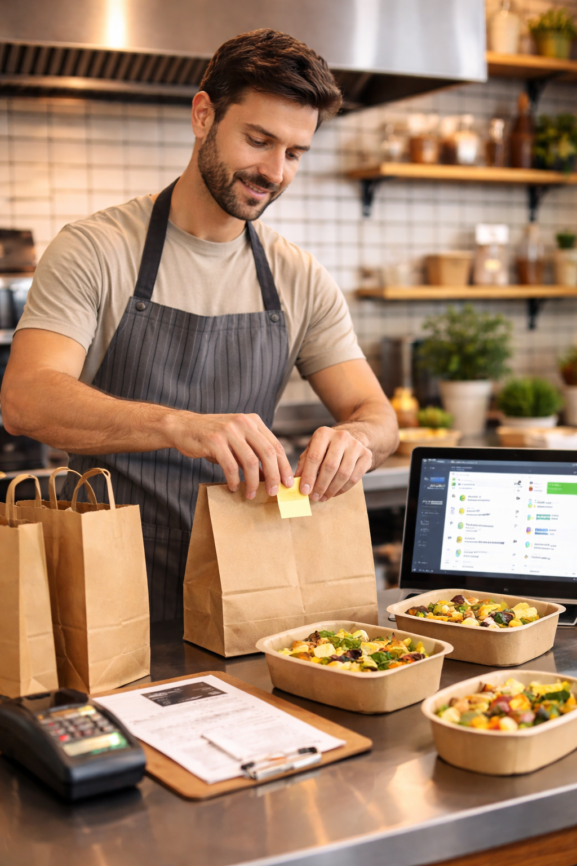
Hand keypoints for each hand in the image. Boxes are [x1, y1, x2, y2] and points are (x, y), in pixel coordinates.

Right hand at [170, 412, 292, 498]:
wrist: (183, 427)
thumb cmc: (213, 438)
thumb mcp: (237, 442)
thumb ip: (253, 455)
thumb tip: (270, 478)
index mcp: (253, 422)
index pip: (276, 445)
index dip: (284, 466)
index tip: (288, 483)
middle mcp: (243, 423)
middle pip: (268, 453)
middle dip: (273, 476)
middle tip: (274, 492)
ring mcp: (229, 430)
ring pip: (250, 461)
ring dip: (253, 482)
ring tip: (251, 494)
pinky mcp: (214, 440)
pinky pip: (230, 466)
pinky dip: (234, 480)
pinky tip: (233, 487)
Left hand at [295, 425, 372, 501]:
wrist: (352, 438)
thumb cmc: (326, 447)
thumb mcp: (312, 449)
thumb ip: (303, 464)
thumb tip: (296, 482)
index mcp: (323, 433)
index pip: (314, 457)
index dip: (308, 476)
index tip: (304, 491)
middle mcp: (341, 436)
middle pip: (330, 466)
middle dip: (321, 485)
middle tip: (314, 497)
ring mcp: (355, 445)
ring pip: (343, 474)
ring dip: (332, 489)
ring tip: (323, 497)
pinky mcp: (366, 455)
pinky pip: (355, 478)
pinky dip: (343, 489)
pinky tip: (334, 493)